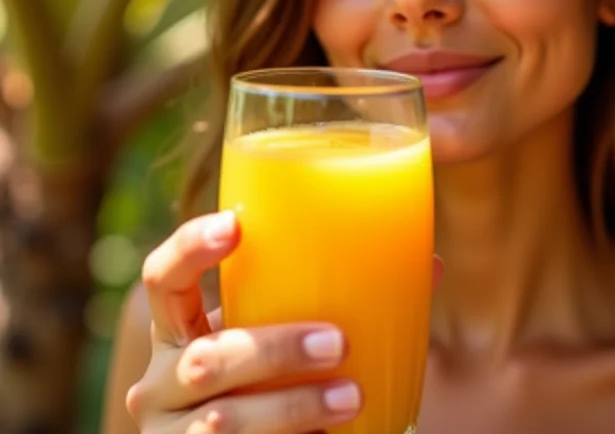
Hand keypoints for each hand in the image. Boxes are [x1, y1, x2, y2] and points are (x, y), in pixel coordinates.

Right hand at [126, 211, 442, 432]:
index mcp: (178, 330)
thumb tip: (429, 264)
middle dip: (273, 349)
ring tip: (352, 399)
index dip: (191, 247)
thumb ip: (333, 303)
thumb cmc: (270, 382)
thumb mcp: (283, 339)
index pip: (163, 277)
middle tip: (337, 342)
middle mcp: (163, 381)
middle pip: (206, 358)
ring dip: (292, 408)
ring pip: (223, 419)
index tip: (237, 224)